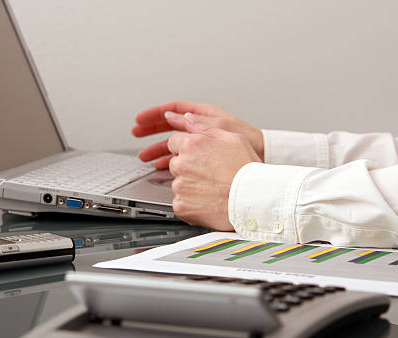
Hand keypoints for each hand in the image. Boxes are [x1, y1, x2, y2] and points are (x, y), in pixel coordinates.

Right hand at [133, 101, 263, 168]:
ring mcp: (202, 143)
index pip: (173, 110)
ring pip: (174, 144)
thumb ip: (195, 122)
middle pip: (169, 126)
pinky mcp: (205, 158)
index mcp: (204, 115)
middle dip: (151, 131)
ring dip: (158, 150)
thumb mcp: (219, 127)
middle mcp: (201, 128)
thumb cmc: (248, 141)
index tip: (140, 120)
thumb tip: (172, 116)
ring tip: (144, 158)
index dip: (154, 114)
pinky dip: (170, 161)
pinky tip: (161, 168)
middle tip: (135, 135)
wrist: (262, 161)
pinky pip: (182, 157)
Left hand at [167, 115, 261, 229]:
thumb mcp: (234, 138)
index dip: (189, 150)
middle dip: (188, 168)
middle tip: (211, 175)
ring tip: (212, 189)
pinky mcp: (181, 206)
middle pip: (176, 163)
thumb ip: (205, 127)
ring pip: (179, 184)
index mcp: (192, 145)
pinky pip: (181, 203)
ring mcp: (180, 186)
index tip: (201, 157)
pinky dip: (191, 204)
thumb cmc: (247, 171)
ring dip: (190, 186)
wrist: (253, 200)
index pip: (174, 142)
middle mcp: (182, 164)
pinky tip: (208, 201)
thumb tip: (187, 119)